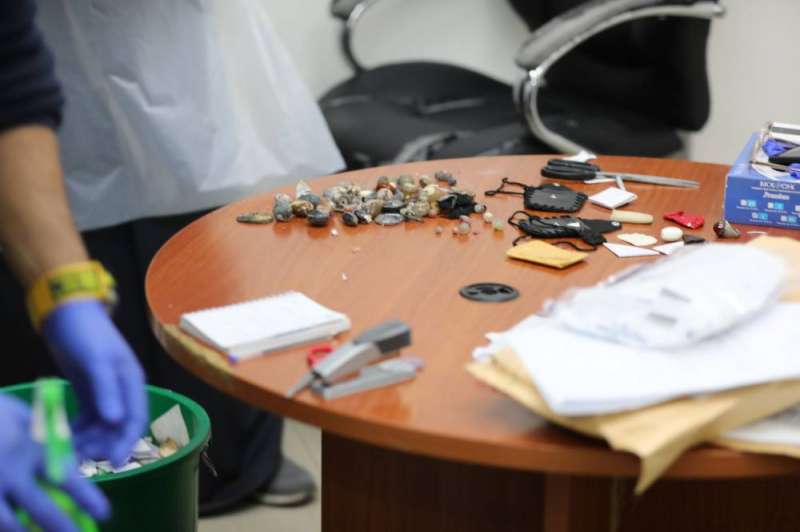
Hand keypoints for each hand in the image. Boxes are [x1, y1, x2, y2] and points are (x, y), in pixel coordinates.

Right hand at [0, 395, 108, 531]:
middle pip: (40, 508)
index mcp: (29, 447)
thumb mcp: (21, 415)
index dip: (86, 498)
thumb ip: (44, 436)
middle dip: (62, 527)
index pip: (65, 477)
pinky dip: (4, 527)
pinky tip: (13, 530)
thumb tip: (71, 459)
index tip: (104, 513)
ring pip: (7, 523)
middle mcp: (9, 470)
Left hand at [41, 300, 146, 465]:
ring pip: (100, 428)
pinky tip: (61, 437)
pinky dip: (76, 430)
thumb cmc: (87, 334)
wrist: (68, 315)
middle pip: (117, 429)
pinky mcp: (90, 394)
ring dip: (86, 440)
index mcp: (132, 383)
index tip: (114, 463)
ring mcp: (106, 394)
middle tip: (78, 457)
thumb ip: (107, 390)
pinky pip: (86, 420)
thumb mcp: (96, 361)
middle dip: (100, 446)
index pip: (135, 420)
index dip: (127, 443)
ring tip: (65, 449)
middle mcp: (122, 392)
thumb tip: (116, 421)